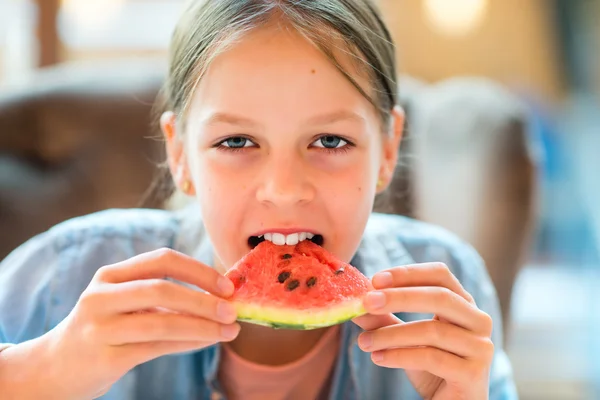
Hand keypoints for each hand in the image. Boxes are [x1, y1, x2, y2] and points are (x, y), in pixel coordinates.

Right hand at [43, 248, 238, 399]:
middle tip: (233, 310)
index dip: (199, 270)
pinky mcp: (105, 358)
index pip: (162, 260)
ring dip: (203, 327)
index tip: (227, 285)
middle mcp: (101, 296)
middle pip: (162, 289)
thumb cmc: (104, 330)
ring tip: (230, 331)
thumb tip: (219, 298)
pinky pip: (157, 348)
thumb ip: (163, 297)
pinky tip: (207, 342)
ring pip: (162, 323)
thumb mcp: (124, 303)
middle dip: (204, 299)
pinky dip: (188, 344)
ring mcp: (100, 327)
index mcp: (111, 275)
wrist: (55, 368)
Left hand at [353, 263, 493, 399]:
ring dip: (391, 334)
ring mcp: (480, 347)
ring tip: (364, 342)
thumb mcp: (405, 339)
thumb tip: (353, 301)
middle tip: (366, 302)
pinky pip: (432, 358)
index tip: (375, 280)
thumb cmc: (432, 368)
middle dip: (399, 297)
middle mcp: (478, 321)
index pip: (440, 274)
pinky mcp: (474, 374)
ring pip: (432, 331)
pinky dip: (400, 356)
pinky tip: (378, 358)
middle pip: (440, 297)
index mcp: (464, 304)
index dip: (408, 273)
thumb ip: (383, 319)